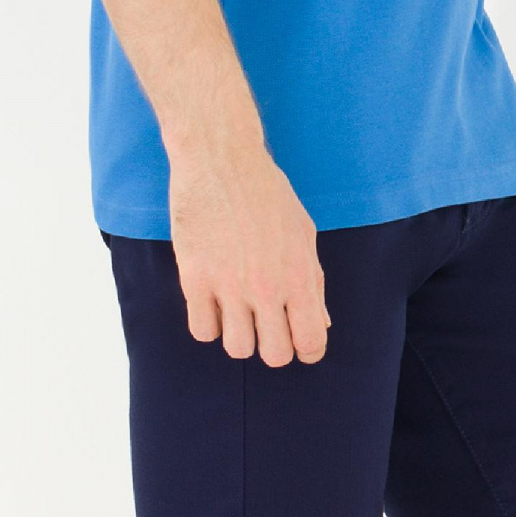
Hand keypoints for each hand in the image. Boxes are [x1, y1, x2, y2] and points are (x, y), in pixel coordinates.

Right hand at [165, 130, 330, 364]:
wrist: (221, 160)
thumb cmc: (268, 193)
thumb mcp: (304, 233)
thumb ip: (313, 282)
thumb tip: (321, 324)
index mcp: (300, 275)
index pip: (311, 341)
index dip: (308, 349)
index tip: (299, 341)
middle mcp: (267, 287)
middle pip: (275, 355)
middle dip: (275, 347)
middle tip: (268, 327)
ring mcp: (229, 285)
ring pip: (237, 349)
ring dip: (240, 336)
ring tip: (239, 312)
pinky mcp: (194, 279)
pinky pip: (202, 330)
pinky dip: (209, 324)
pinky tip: (214, 302)